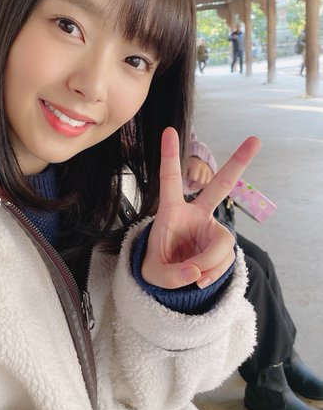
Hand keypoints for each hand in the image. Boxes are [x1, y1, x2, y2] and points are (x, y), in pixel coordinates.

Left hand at [142, 127, 260, 288]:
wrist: (169, 279)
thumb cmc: (156, 267)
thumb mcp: (154, 275)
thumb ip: (171, 275)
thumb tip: (196, 272)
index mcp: (171, 212)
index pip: (170, 181)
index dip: (169, 156)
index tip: (169, 130)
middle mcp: (195, 215)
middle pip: (219, 186)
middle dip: (238, 163)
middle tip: (255, 139)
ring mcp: (211, 228)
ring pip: (223, 243)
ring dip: (210, 264)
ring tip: (194, 275)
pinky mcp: (222, 244)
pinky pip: (226, 259)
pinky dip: (214, 273)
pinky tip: (201, 278)